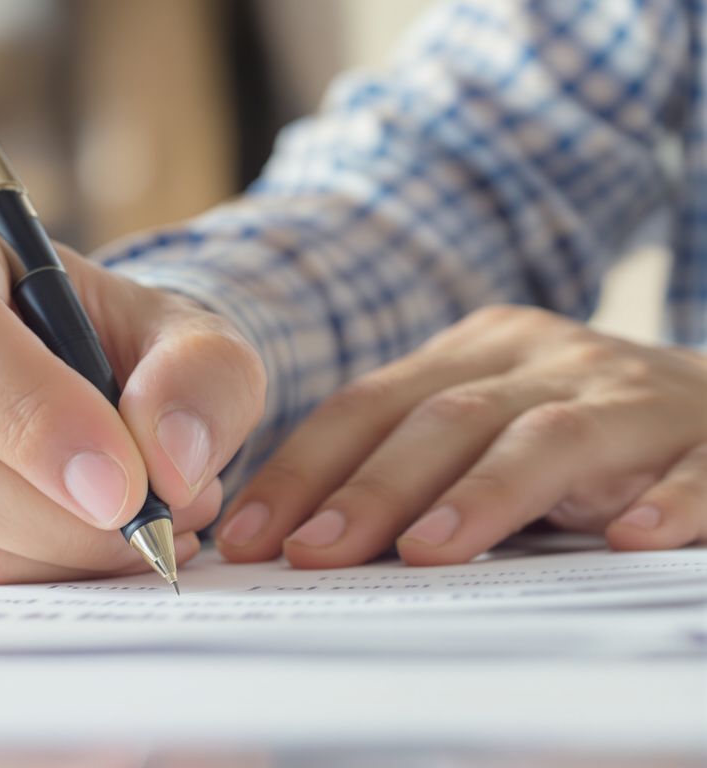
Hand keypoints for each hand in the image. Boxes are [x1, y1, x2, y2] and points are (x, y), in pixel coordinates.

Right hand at [0, 209, 264, 583]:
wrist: (82, 373)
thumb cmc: (122, 339)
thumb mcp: (188, 331)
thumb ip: (203, 376)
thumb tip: (171, 464)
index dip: (33, 417)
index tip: (126, 486)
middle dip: (63, 519)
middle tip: (160, 526)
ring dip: (66, 552)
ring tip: (148, 524)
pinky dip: (41, 571)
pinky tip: (93, 541)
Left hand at [217, 305, 706, 567]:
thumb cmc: (576, 431)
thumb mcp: (484, 426)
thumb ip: (408, 467)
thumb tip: (295, 544)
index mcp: (475, 352)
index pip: (367, 406)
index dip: (301, 470)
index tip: (247, 536)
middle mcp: (545, 360)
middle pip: (443, 420)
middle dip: (370, 490)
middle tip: (313, 552)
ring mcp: (629, 396)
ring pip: (547, 438)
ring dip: (485, 495)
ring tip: (429, 550)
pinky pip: (691, 469)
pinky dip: (666, 502)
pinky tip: (629, 540)